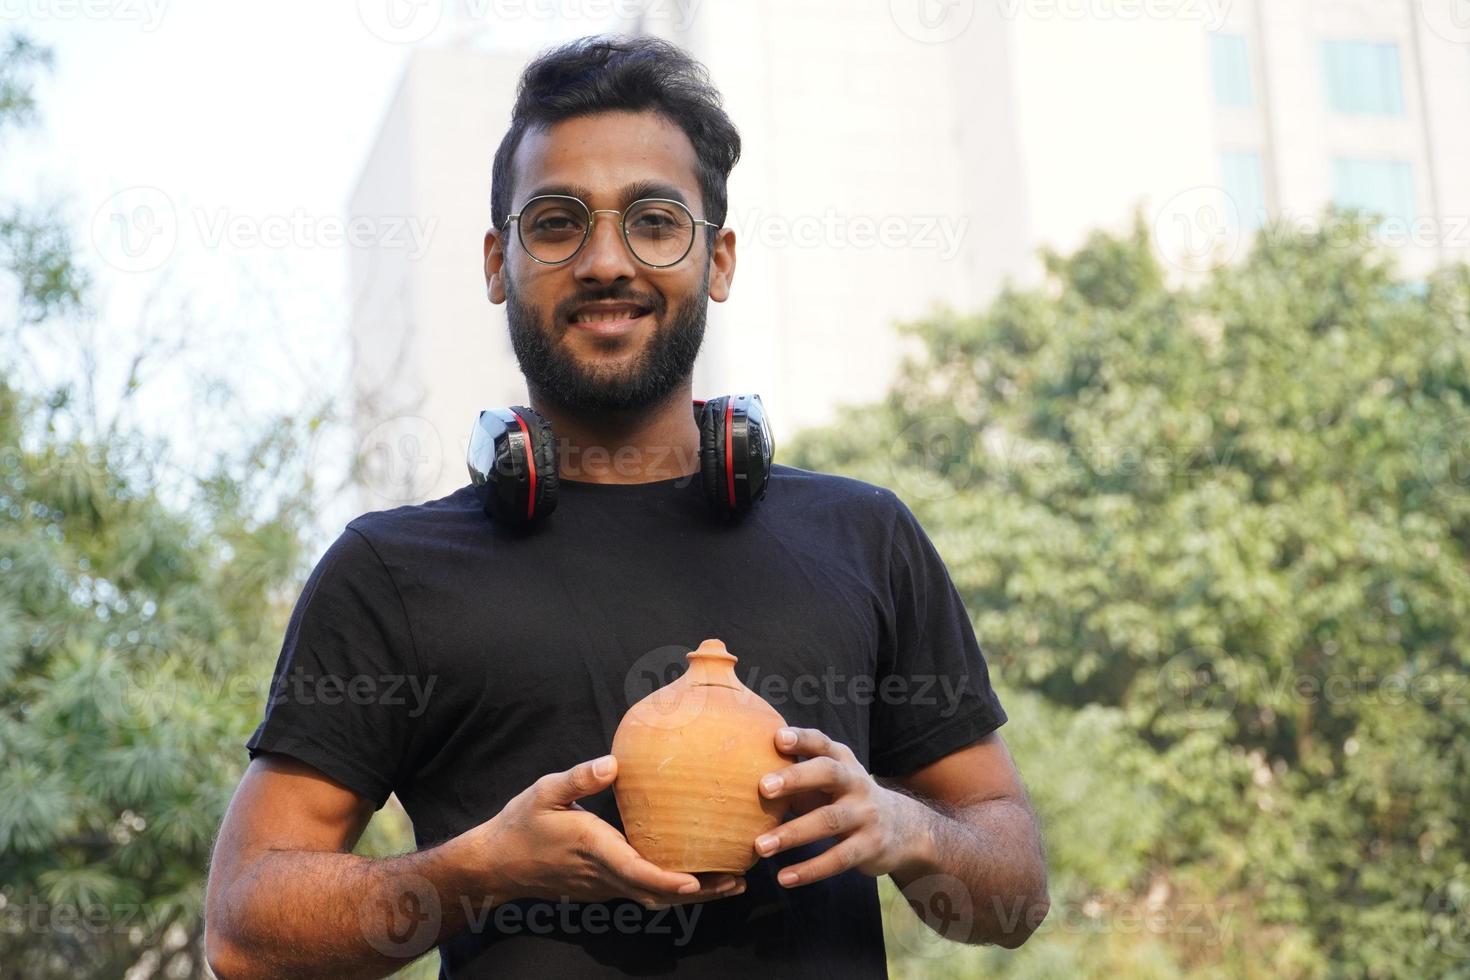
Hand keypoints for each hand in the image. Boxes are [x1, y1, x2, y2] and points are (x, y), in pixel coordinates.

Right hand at [482, 754, 744, 907]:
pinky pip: (643, 892)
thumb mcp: (545, 791)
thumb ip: (579, 777)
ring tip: (730, 881)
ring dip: (691, 894)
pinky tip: (694, 875)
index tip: (697, 881)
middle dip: (699, 891)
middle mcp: (603, 874)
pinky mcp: (603, 887)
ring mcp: (603, 886)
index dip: (668, 880)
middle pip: (657, 892)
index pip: (636, 872)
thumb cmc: (522, 822)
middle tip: (737, 880)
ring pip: (653, 897)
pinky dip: (672, 890)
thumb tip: (614, 763)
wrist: (497, 863)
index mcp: (593, 849)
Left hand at [753, 727, 932, 887]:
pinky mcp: (870, 846)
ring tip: (761, 847)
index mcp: (842, 761)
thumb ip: (797, 771)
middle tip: (762, 788)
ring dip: (793, 833)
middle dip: (796, 778)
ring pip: (828, 820)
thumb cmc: (847, 798)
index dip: (801, 739)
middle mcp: (856, 782)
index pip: (822, 743)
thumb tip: (742, 769)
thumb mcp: (830, 779)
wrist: (904, 828)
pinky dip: (810, 869)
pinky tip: (784, 877)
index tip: (777, 738)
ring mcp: (866, 814)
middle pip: (828, 773)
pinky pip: (838, 858)